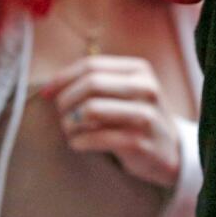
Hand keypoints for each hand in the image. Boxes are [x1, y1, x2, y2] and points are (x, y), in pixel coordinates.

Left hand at [42, 55, 180, 187]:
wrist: (169, 150)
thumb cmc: (135, 117)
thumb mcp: (126, 91)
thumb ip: (96, 82)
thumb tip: (49, 88)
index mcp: (139, 70)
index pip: (92, 65)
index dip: (63, 78)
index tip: (47, 94)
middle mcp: (146, 87)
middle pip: (90, 84)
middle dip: (66, 100)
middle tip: (63, 115)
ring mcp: (144, 115)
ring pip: (90, 110)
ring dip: (70, 123)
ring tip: (72, 130)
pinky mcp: (138, 141)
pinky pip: (95, 138)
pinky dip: (78, 142)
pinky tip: (80, 143)